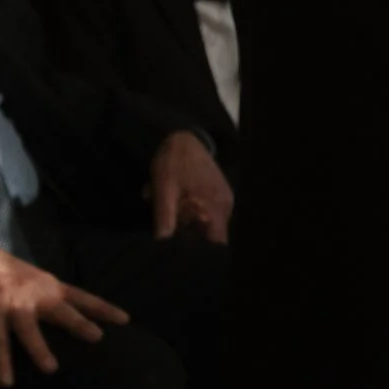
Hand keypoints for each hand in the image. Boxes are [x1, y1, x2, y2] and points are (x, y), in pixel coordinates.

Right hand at [0, 243, 127, 387]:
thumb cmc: (3, 271)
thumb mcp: (34, 278)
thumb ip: (49, 295)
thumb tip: (68, 315)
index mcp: (49, 285)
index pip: (82, 297)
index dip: (103, 308)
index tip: (125, 320)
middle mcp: (35, 294)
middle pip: (61, 310)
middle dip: (78, 323)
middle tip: (97, 337)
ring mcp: (13, 305)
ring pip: (29, 330)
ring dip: (39, 349)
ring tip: (51, 368)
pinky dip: (1, 363)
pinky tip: (6, 382)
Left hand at [149, 128, 232, 242]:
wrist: (185, 136)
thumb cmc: (174, 163)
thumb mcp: (164, 189)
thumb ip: (165, 217)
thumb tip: (162, 243)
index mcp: (215, 209)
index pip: (218, 244)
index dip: (203, 252)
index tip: (187, 250)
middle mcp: (226, 207)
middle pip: (212, 235)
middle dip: (191, 234)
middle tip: (173, 224)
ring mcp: (225, 199)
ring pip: (208, 222)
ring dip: (190, 221)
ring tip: (174, 208)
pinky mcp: (220, 192)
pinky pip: (209, 210)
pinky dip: (194, 210)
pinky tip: (179, 200)